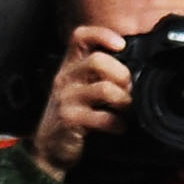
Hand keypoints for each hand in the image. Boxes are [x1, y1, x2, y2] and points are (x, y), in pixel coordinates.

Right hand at [32, 22, 130, 177]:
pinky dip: (118, 123)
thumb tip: (134, 68)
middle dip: (122, 74)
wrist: (49, 147)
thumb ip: (99, 74)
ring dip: (124, 100)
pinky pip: (103, 117)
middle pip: (98, 61)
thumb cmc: (71, 115)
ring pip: (104, 89)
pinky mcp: (70, 120)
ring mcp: (67, 99)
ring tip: (126, 109)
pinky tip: (118, 127)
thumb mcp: (80, 88)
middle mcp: (66, 78)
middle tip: (128, 89)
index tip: (121, 45)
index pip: (80, 36)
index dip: (102, 35)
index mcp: (70, 66)